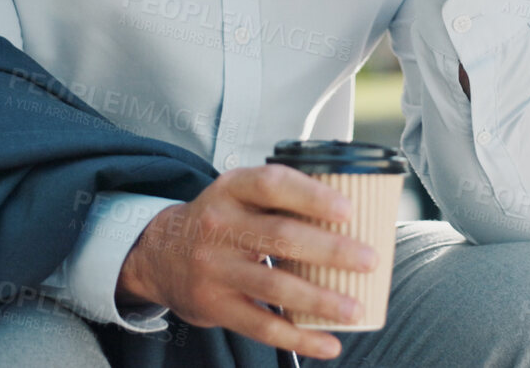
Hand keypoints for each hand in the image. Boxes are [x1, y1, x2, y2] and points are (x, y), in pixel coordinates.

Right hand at [116, 165, 378, 359]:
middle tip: (369, 260)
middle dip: (331, 251)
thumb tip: (356, 215)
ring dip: (320, 300)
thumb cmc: (221, 221)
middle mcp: (219, 225)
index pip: (272, 184)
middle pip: (281, 237)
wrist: (160, 254)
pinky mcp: (214, 305)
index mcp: (231, 190)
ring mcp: (214, 268)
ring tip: (355, 308)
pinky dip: (299, 338)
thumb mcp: (238, 195)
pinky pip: (262, 326)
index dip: (311, 196)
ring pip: (275, 286)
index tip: (348, 210)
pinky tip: (328, 344)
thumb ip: (281, 199)